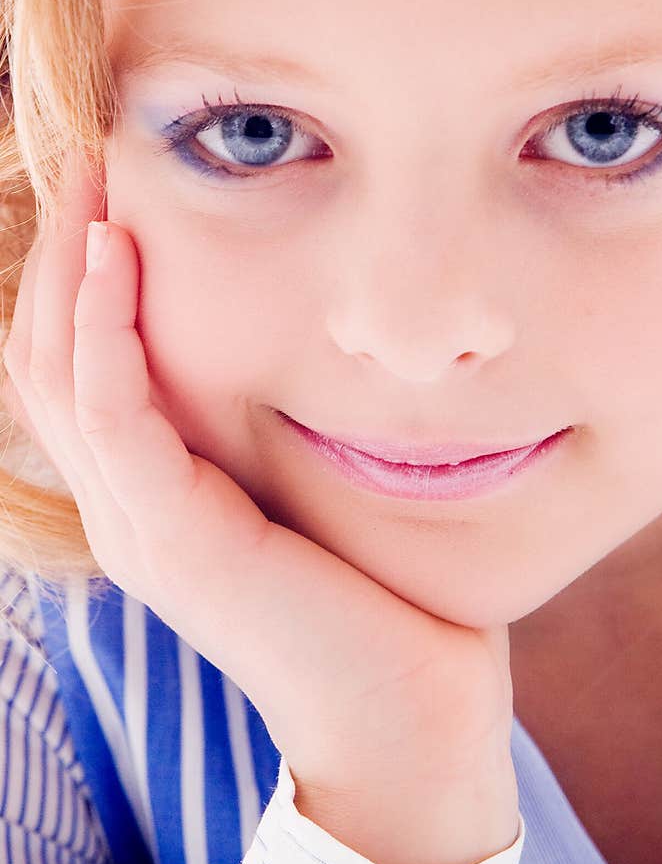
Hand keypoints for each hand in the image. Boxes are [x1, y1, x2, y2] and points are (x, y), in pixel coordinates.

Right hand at [0, 152, 518, 863]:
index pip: (85, 375)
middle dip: (61, 255)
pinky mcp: (175, 541)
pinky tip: (116, 254)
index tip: (119, 195)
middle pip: (50, 362)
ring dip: (67, 272)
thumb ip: (281, 433)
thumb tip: (308, 347)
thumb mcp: (313, 494)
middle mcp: (128, 516)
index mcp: (158, 506)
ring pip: (59, 376)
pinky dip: (104, 328)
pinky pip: (112, 413)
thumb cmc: (381, 598)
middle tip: (91, 157)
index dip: (83, 283)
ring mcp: (139, 533)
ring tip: (94, 179)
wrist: (409, 706)